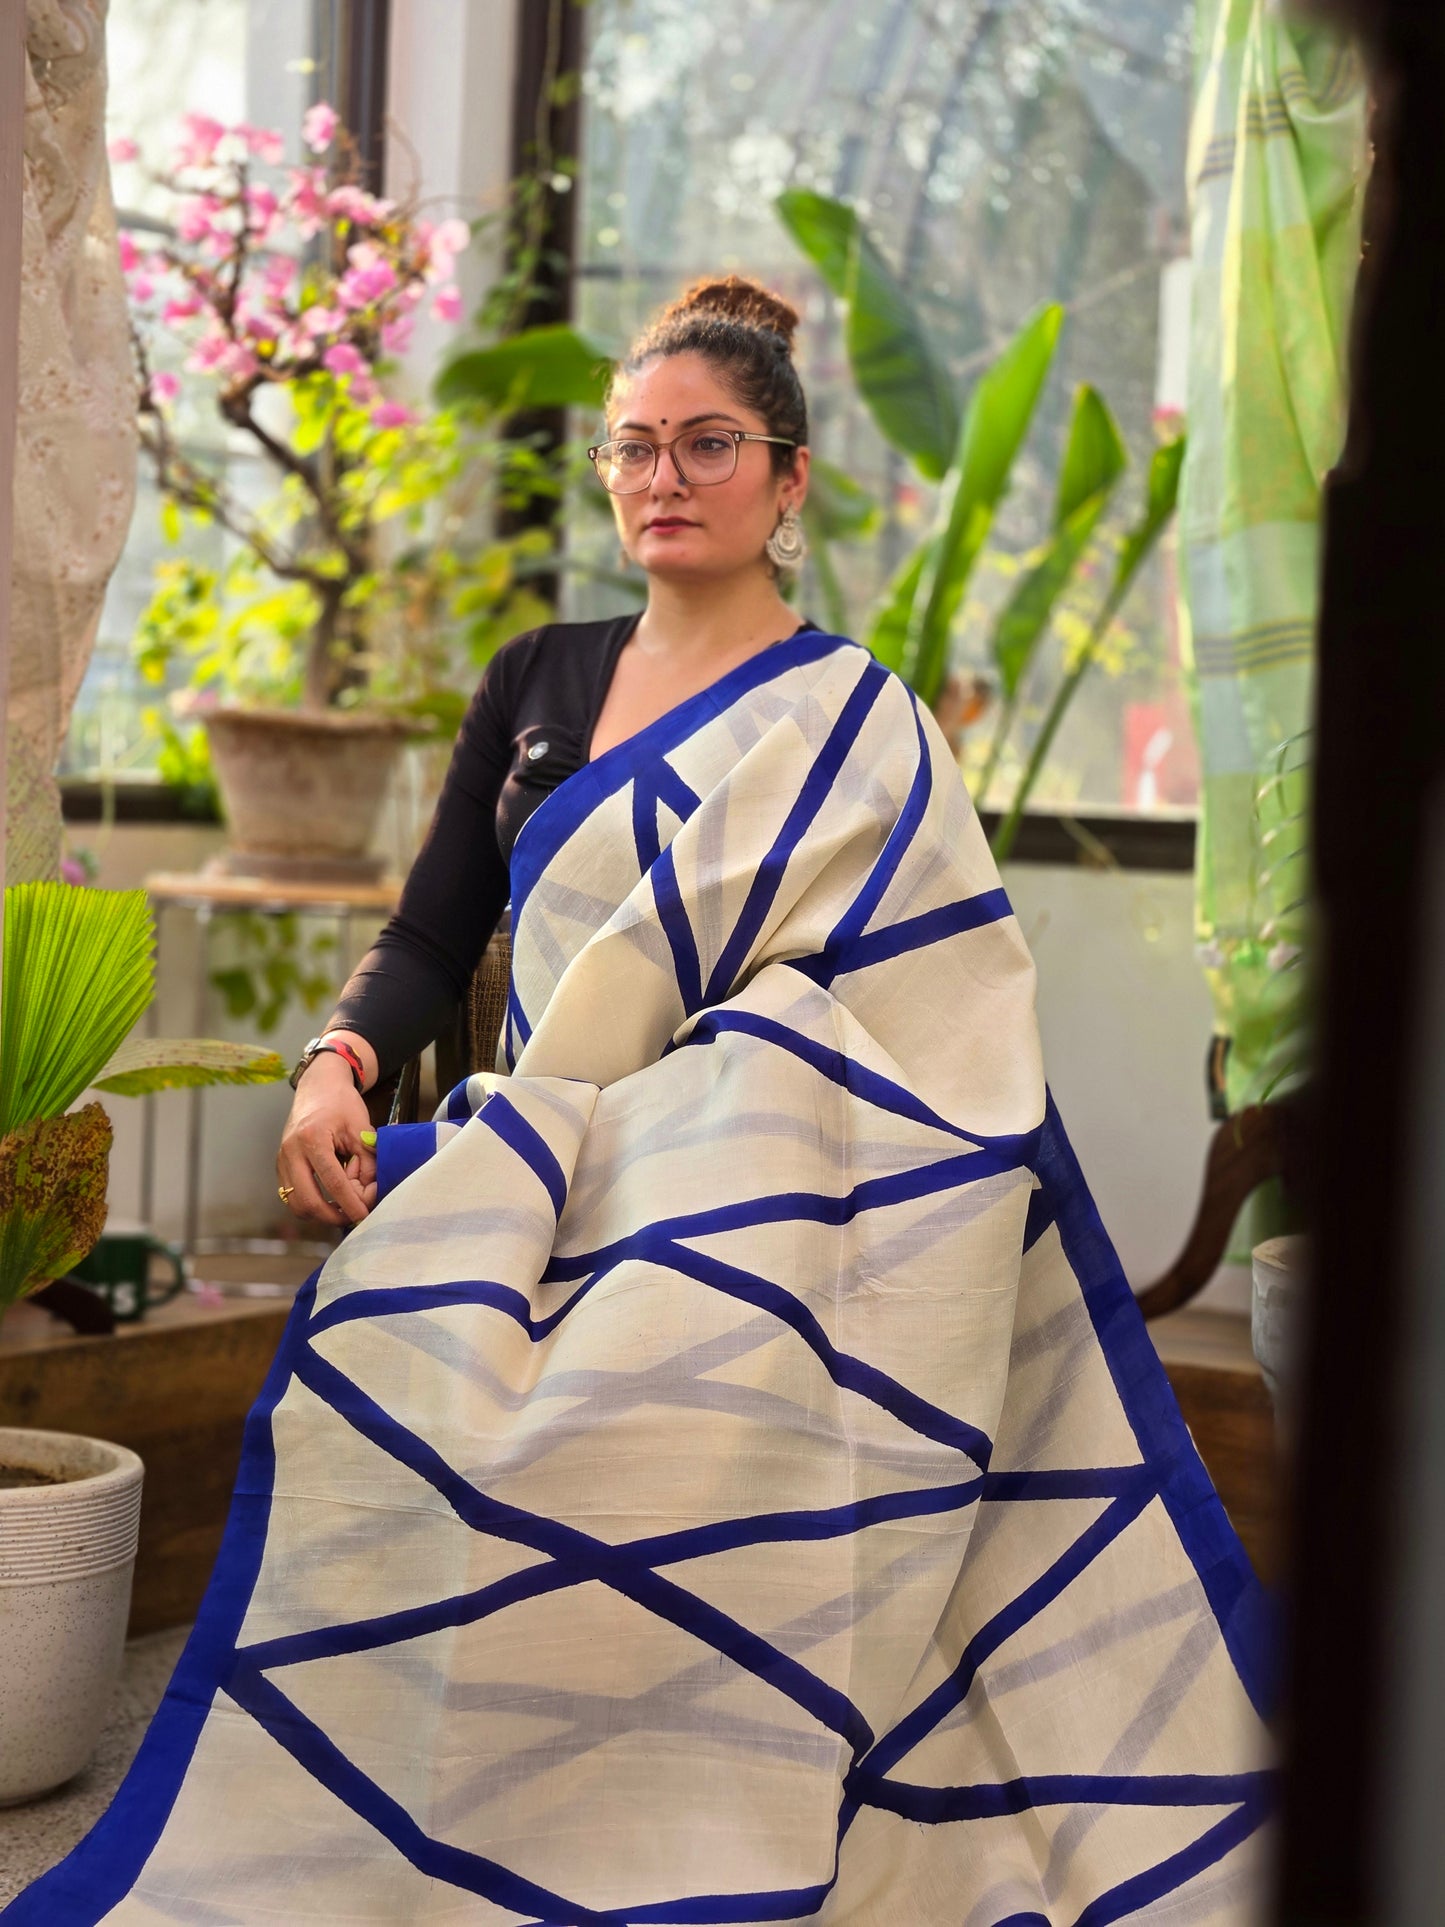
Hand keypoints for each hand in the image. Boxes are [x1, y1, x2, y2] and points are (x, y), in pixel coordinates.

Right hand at [277, 1051, 377, 1225]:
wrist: (318, 1086)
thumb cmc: (341, 1104)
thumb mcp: (361, 1129)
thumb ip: (368, 1162)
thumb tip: (369, 1194)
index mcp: (312, 1139)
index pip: (332, 1182)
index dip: (350, 1204)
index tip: (364, 1216)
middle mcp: (291, 1151)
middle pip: (307, 1200)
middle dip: (332, 1216)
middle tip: (352, 1217)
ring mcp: (282, 1159)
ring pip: (295, 1203)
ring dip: (319, 1214)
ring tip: (342, 1208)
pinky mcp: (280, 1165)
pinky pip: (291, 1195)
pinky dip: (310, 1204)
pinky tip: (329, 1199)